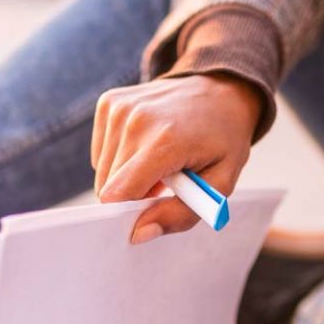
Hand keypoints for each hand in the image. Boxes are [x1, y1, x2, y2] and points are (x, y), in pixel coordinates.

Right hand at [91, 73, 262, 242]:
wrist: (221, 89)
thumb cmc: (223, 141)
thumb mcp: (219, 186)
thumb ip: (180, 215)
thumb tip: (138, 234)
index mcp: (165, 141)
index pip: (117, 194)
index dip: (128, 213)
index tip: (149, 212)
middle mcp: (135, 119)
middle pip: (107, 186)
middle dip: (133, 195)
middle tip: (165, 183)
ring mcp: (119, 107)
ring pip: (102, 171)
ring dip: (127, 177)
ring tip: (158, 162)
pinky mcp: (109, 102)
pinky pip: (101, 152)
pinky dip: (120, 158)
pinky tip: (145, 146)